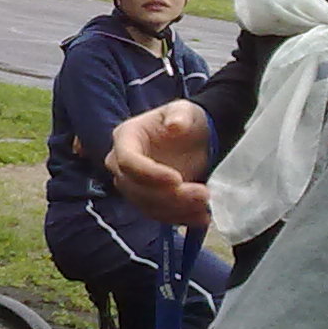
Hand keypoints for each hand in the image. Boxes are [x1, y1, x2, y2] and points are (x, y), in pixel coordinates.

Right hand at [107, 100, 210, 226]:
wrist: (198, 137)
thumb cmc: (187, 120)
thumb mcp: (185, 110)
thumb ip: (179, 115)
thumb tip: (174, 126)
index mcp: (126, 138)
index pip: (127, 161)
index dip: (149, 174)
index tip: (177, 179)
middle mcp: (121, 163)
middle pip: (133, 188)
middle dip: (167, 195)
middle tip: (202, 193)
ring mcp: (133, 183)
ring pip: (145, 205)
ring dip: (175, 209)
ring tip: (206, 205)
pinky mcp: (148, 199)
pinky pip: (157, 214)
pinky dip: (179, 218)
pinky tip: (202, 217)